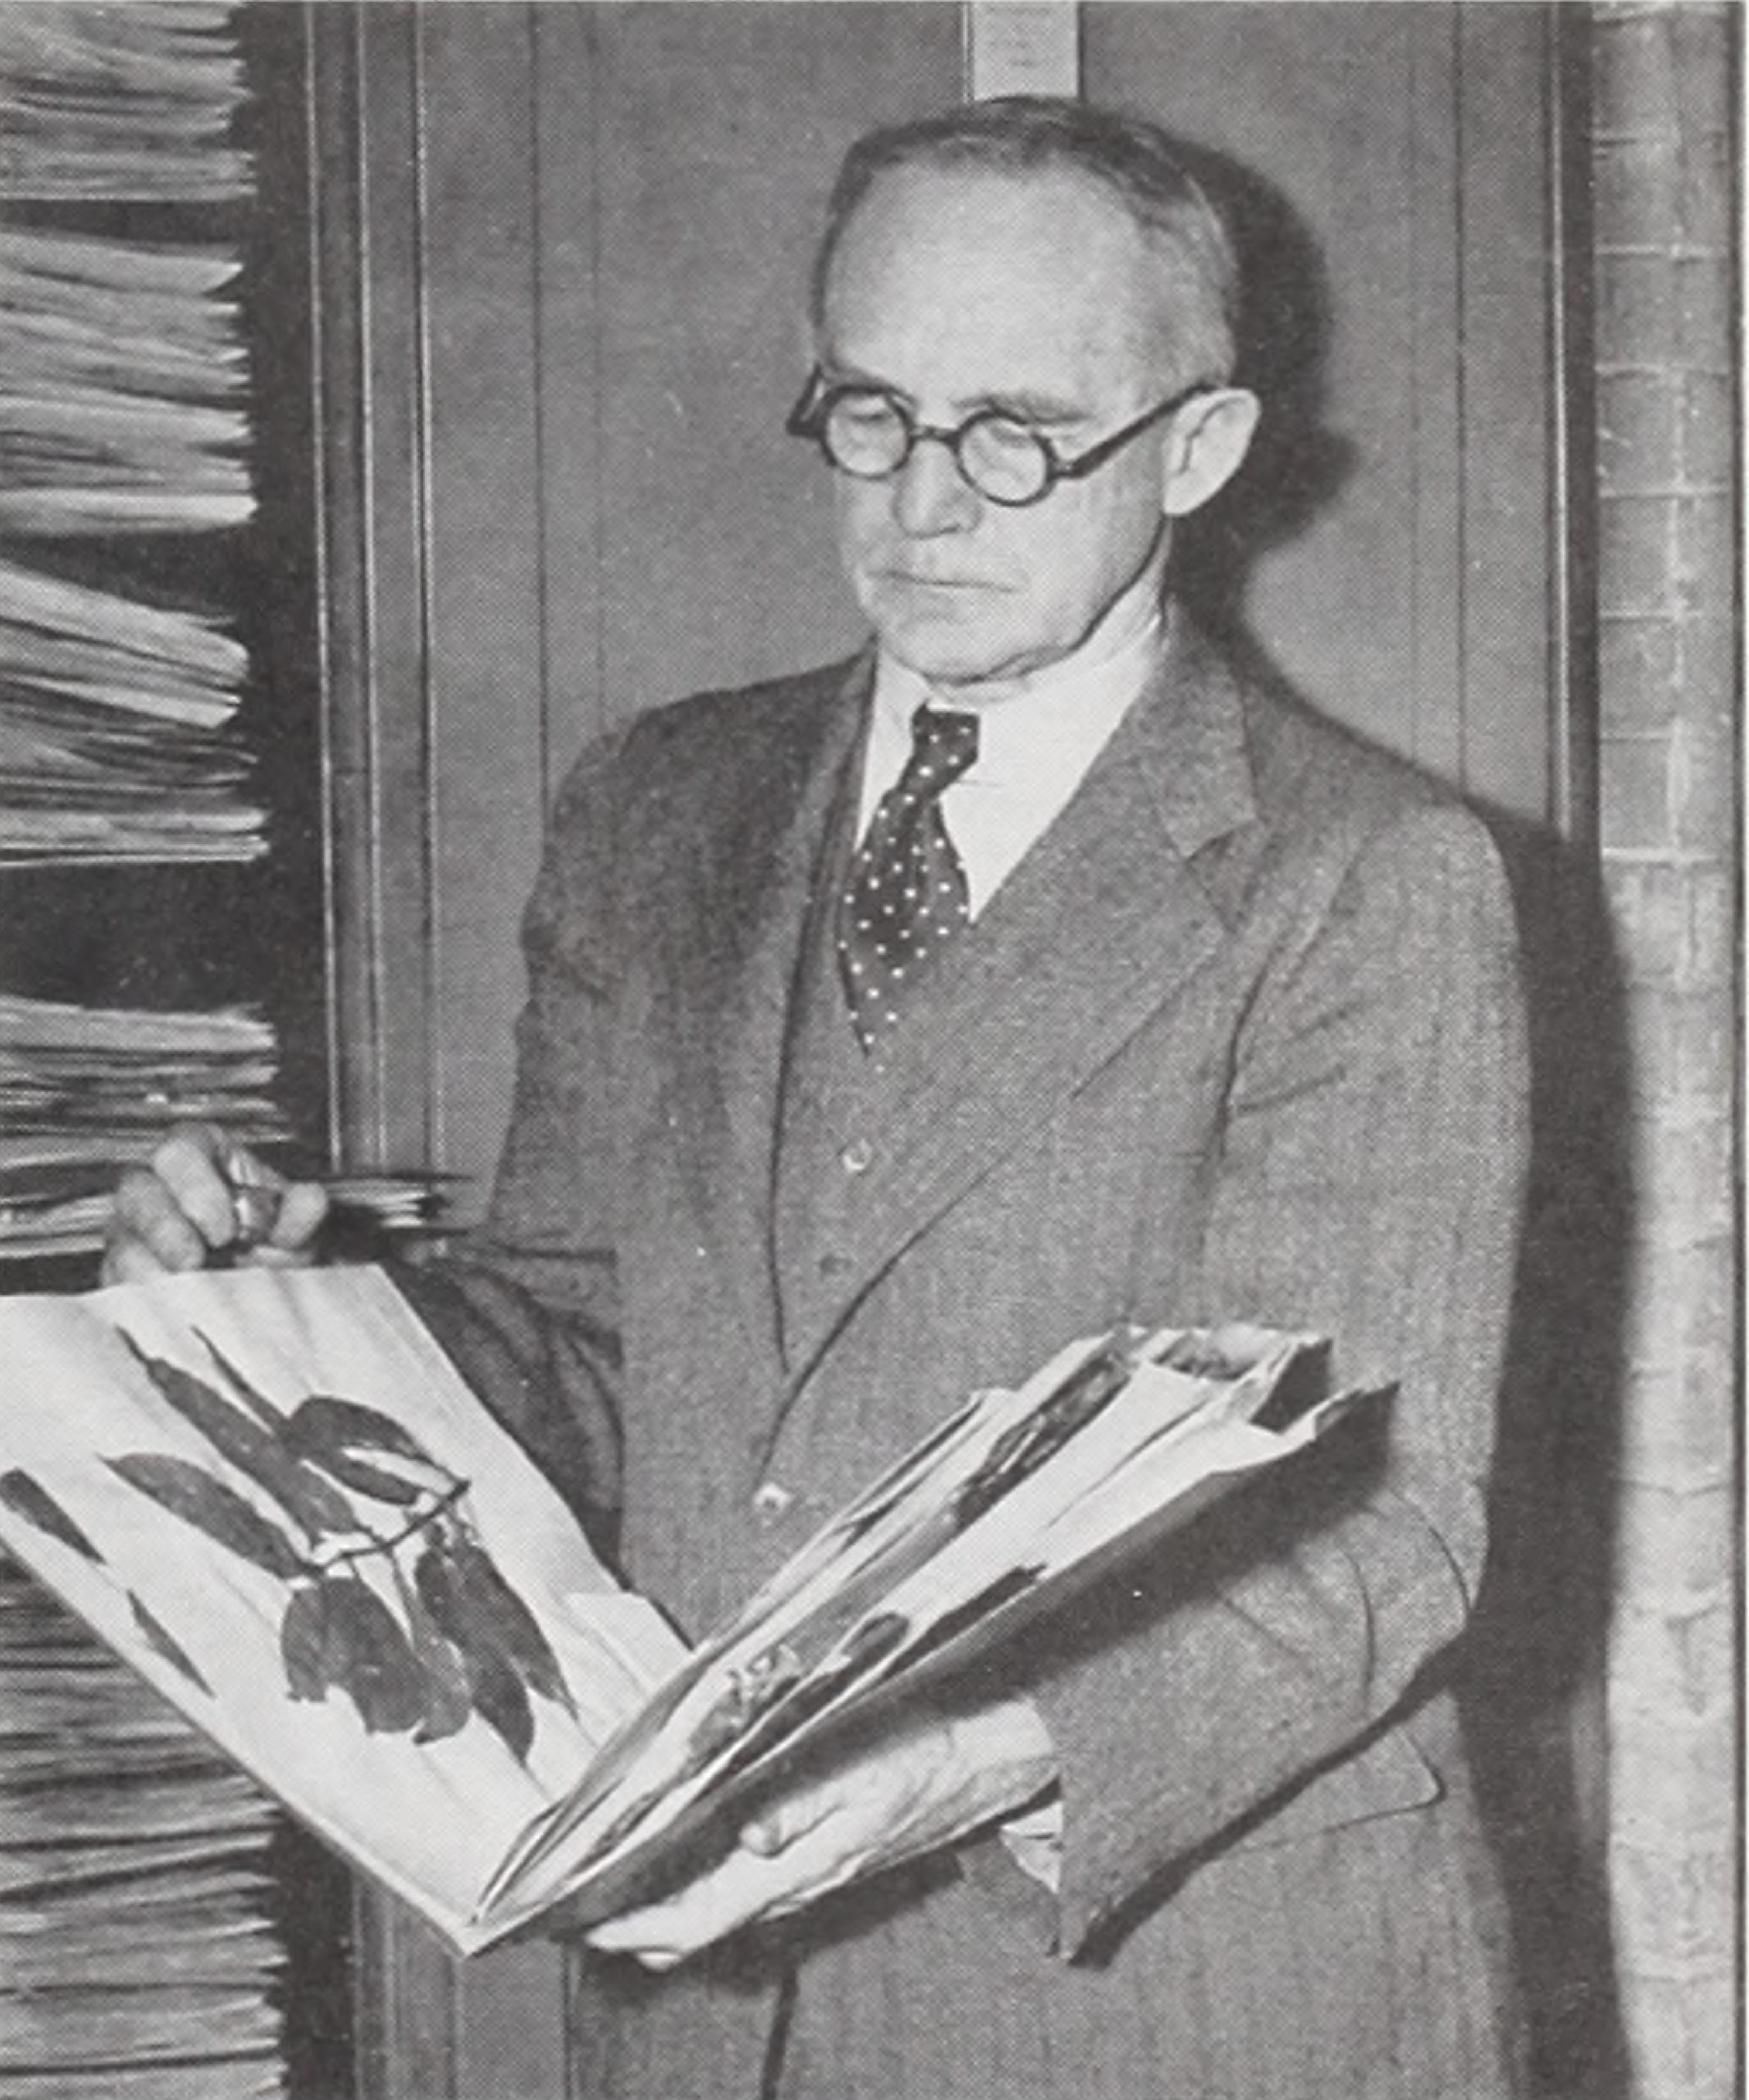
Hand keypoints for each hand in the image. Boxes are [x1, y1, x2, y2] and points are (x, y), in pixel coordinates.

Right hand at [103, 1121, 328, 1282]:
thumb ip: (302, 1211)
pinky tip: (176, 1312)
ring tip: (192, 1291)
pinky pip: (117, 1286)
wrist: (260, 1285)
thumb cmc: (267, 1239)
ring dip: (155, 1271)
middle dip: (164, 1229)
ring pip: (121, 1243)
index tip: (224, 1228)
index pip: (180, 1149)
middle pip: (136, 1191)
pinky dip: (146, 1302)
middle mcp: (157, 1187)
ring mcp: (133, 1231)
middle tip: (196, 1260)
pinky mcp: (122, 1276)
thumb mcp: (293, 1224)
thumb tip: (310, 1202)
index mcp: (199, 1155)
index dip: (196, 1186)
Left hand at [586, 1695, 1054, 1968]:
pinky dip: (699, 1879)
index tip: (573, 1918)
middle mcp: (797, 1884)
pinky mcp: (821, 1857)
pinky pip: (745, 1886)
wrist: (992, 1756)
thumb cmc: (928, 1749)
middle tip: (571, 1897)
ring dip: (661, 1901)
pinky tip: (680, 1845)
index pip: (692, 1922)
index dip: (627, 1926)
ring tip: (608, 1871)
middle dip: (629, 1922)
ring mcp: (810, 1875)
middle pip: (693, 1929)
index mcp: (800, 1867)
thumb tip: (747, 1837)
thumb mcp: (866, 1765)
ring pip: (716, 1910)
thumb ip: (803, 1803)